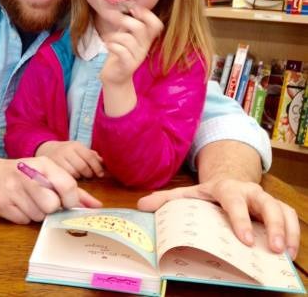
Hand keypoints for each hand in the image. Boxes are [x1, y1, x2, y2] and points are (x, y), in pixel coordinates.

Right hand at [0, 155, 101, 223]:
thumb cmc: (24, 174)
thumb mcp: (47, 173)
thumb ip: (72, 189)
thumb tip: (96, 207)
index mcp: (43, 163)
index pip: (67, 185)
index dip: (71, 201)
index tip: (66, 203)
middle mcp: (27, 174)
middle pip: (52, 205)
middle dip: (50, 207)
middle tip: (42, 200)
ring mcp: (12, 189)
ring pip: (38, 216)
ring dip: (36, 213)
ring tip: (27, 200)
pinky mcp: (1, 204)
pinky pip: (23, 221)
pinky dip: (23, 217)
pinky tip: (17, 205)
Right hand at [36, 140, 103, 178]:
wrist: (46, 149)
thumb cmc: (67, 152)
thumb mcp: (79, 150)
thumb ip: (91, 155)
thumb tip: (103, 162)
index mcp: (75, 145)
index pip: (89, 156)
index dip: (97, 167)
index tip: (100, 174)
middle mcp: (66, 150)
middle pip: (82, 166)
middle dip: (88, 173)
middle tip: (89, 176)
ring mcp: (58, 159)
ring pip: (73, 173)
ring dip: (79, 177)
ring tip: (79, 176)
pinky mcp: (51, 167)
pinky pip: (64, 177)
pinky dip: (70, 179)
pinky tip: (70, 178)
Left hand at [100, 6, 162, 86]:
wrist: (115, 77)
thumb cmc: (119, 53)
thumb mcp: (125, 35)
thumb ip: (128, 23)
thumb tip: (125, 5)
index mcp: (146, 38)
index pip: (156, 25)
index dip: (147, 14)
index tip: (133, 8)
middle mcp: (145, 47)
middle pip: (140, 28)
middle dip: (125, 21)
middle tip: (113, 21)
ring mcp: (138, 57)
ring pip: (127, 39)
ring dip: (113, 36)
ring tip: (107, 39)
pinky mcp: (128, 66)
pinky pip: (121, 51)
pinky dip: (112, 46)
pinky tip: (107, 45)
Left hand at [136, 178, 299, 259]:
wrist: (228, 180)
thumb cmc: (208, 193)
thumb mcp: (187, 194)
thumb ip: (166, 200)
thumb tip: (141, 205)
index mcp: (225, 188)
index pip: (233, 200)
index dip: (240, 218)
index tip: (246, 240)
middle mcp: (247, 191)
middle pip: (264, 202)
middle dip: (272, 224)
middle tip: (274, 248)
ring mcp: (263, 198)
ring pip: (281, 209)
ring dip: (287, 230)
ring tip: (286, 253)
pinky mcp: (276, 206)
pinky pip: (290, 215)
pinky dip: (294, 231)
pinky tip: (291, 251)